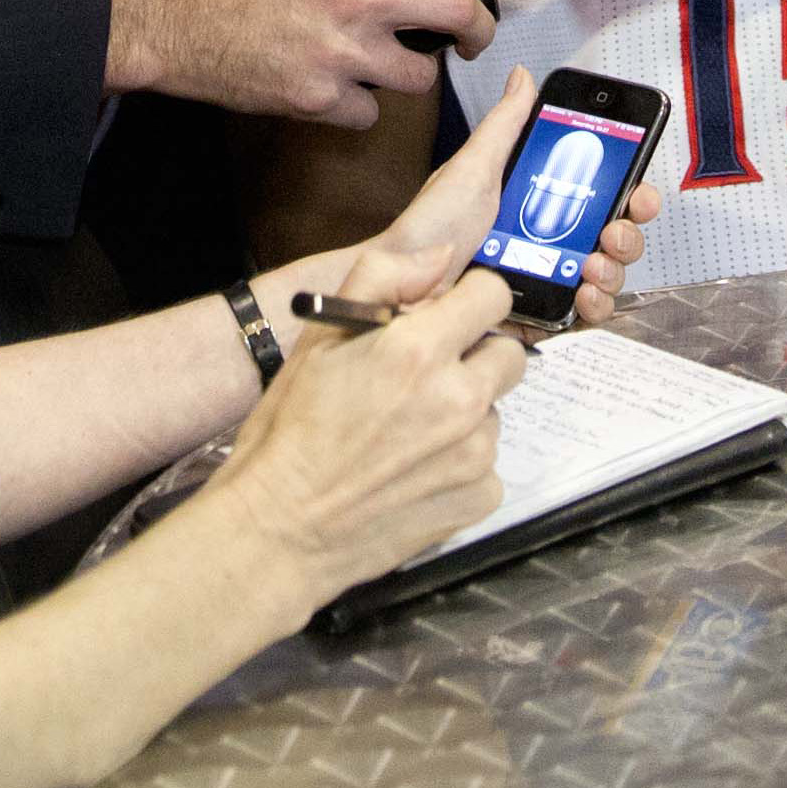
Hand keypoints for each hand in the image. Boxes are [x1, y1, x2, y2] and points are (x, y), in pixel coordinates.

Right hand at [108, 0, 516, 126]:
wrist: (171, 20)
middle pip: (459, 12)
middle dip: (480, 29)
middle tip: (474, 38)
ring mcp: (343, 51)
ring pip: (421, 77)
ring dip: (409, 75)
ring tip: (377, 65)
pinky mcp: (321, 98)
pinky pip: (370, 112)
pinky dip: (357, 106)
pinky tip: (330, 89)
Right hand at [198, 266, 526, 607]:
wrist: (278, 531)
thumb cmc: (289, 433)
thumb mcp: (318, 338)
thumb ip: (383, 278)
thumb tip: (441, 256)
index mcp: (420, 349)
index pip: (494, 294)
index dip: (469, 302)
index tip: (447, 319)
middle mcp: (460, 397)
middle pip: (508, 353)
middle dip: (475, 356)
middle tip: (426, 380)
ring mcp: (475, 452)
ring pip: (494, 411)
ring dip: (464, 414)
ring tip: (406, 435)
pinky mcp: (479, 497)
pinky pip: (488, 465)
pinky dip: (460, 466)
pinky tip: (413, 475)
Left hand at [331, 67, 665, 330]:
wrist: (402, 286)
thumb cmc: (431, 227)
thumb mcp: (472, 168)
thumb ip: (505, 125)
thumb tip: (523, 76)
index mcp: (542, 200)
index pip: (603, 192)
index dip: (631, 190)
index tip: (637, 189)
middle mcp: (552, 239)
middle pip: (616, 236)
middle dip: (628, 233)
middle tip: (613, 229)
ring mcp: (550, 278)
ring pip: (608, 275)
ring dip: (614, 269)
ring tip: (591, 265)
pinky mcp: (541, 315)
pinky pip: (583, 314)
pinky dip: (594, 306)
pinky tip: (582, 294)